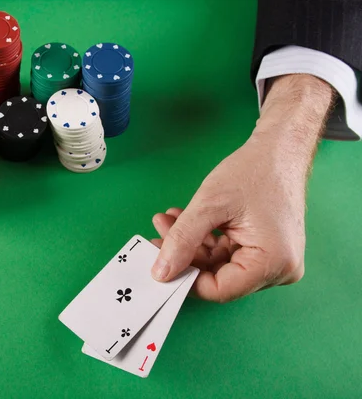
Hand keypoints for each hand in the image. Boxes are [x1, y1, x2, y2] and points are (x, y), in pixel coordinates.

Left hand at [150, 74, 334, 301]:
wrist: (280, 149)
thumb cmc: (253, 171)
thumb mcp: (209, 206)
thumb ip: (182, 240)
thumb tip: (161, 273)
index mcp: (273, 263)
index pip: (219, 289)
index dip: (185, 278)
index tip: (159, 260)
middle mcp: (279, 269)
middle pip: (219, 277)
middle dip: (185, 256)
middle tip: (158, 233)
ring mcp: (274, 260)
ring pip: (219, 264)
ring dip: (191, 244)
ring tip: (167, 221)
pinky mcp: (266, 249)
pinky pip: (229, 253)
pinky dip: (205, 239)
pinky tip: (184, 221)